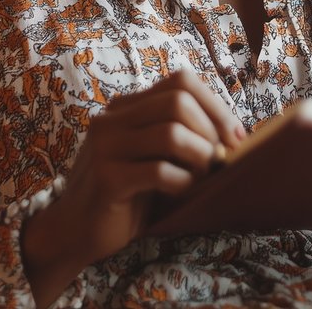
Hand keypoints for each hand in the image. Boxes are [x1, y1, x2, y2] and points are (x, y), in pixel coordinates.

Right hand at [20, 70, 244, 305]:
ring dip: (200, 156)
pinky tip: (184, 192)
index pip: (180, 80)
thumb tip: (235, 134)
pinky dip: (183, 182)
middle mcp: (112, 119)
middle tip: (222, 158)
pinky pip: (159, 171)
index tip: (235, 136)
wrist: (75, 231)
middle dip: (211, 129)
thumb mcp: (151, 157)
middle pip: (178, 101)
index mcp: (125, 108)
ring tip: (204, 174)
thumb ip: (178, 136)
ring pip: (171, 133)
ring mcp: (105, 147)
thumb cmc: (125, 195)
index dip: (215, 104)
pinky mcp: (107, 179)